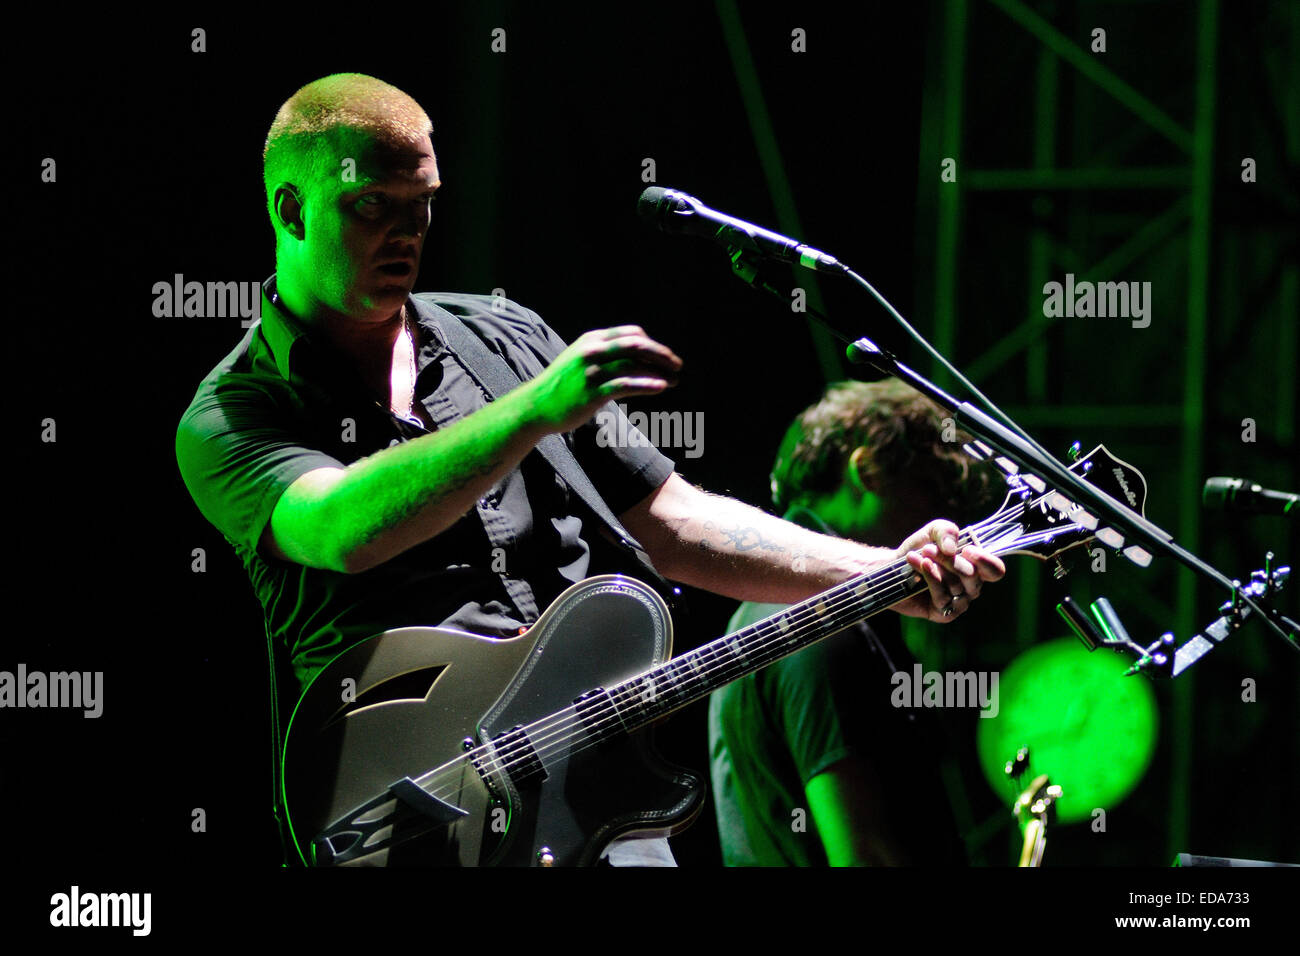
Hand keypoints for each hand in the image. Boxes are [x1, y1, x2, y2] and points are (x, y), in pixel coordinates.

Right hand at [525, 325, 681, 432]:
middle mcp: (593, 351)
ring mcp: (592, 371)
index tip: (663, 357)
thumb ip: (605, 354)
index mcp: (593, 339)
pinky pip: (626, 384)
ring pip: (634, 365)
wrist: (537, 405)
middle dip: (662, 354)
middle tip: (678, 365)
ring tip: (674, 381)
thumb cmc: (564, 385)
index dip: (652, 344)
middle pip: (637, 345)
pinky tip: (661, 388)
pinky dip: (646, 384)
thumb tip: (636, 359)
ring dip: (659, 372)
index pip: (632, 333)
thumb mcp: (581, 359)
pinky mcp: (593, 392)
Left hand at [892, 519, 1004, 622]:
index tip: (968, 550)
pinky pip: (942, 596)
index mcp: (977, 568)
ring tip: (919, 554)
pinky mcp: (943, 614)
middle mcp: (972, 587)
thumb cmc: (920, 549)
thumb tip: (951, 549)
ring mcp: (958, 603)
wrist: (894, 566)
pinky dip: (930, 578)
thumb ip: (946, 531)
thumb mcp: (934, 531)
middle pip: (972, 576)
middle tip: (928, 548)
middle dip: (950, 561)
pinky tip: (919, 564)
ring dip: (935, 567)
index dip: (986, 562)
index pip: (996, 571)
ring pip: (955, 585)